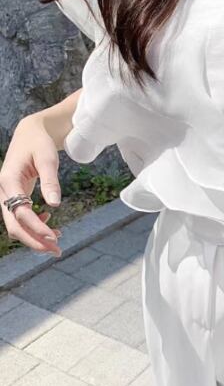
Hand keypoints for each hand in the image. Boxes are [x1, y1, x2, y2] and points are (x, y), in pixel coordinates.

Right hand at [0, 114, 62, 256]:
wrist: (31, 133)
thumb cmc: (39, 143)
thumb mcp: (47, 158)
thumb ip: (50, 181)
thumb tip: (55, 204)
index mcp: (8, 181)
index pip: (20, 212)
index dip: (36, 227)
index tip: (55, 237)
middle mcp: (3, 191)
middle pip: (14, 225)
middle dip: (34, 240)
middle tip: (56, 251)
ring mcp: (7, 195)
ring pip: (16, 224)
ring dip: (35, 236)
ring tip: (57, 242)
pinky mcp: (14, 197)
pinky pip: (21, 217)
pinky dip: (35, 225)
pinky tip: (51, 224)